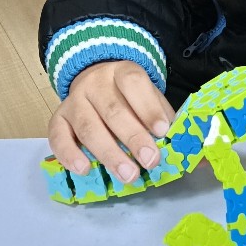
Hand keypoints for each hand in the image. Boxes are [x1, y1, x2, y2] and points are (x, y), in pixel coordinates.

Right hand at [48, 61, 176, 181]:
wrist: (95, 83)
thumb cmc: (128, 98)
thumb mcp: (149, 98)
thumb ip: (163, 118)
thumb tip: (188, 147)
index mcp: (122, 72)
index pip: (133, 83)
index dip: (148, 108)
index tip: (162, 131)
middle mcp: (95, 83)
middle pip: (113, 110)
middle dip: (133, 137)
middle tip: (150, 160)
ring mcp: (73, 100)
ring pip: (88, 127)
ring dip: (108, 153)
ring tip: (128, 174)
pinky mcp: (57, 119)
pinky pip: (58, 137)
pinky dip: (69, 155)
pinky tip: (84, 169)